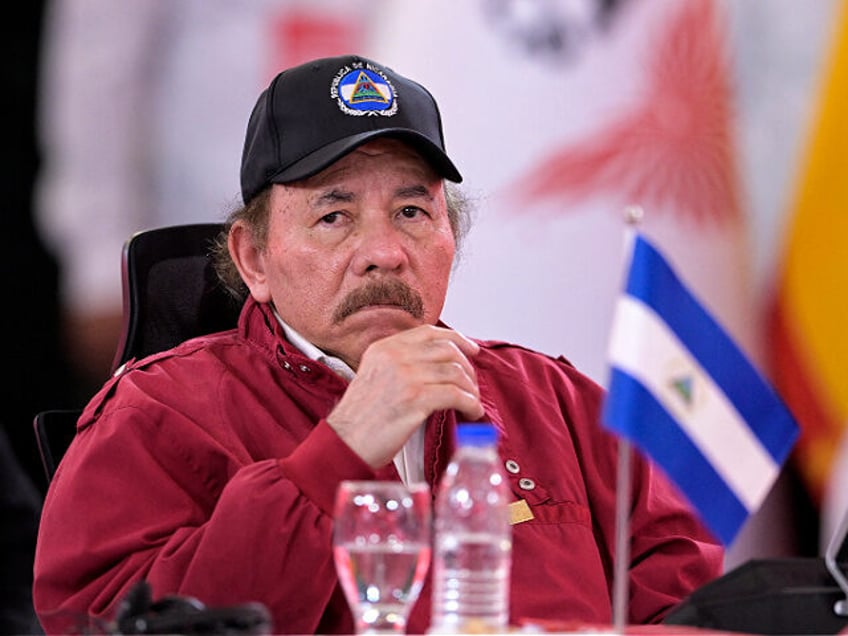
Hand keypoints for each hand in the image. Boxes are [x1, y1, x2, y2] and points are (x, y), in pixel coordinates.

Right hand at [326, 325, 483, 467]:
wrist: (345, 442)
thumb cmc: (360, 418)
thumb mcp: (374, 376)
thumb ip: (399, 364)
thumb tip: (436, 366)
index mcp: (384, 348)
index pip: (429, 332)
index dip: (456, 339)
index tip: (471, 350)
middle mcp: (395, 356)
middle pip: (447, 350)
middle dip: (467, 368)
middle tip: (471, 385)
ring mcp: (405, 376)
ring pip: (455, 372)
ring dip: (470, 389)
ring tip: (471, 403)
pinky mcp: (415, 399)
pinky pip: (456, 394)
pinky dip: (470, 404)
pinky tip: (471, 413)